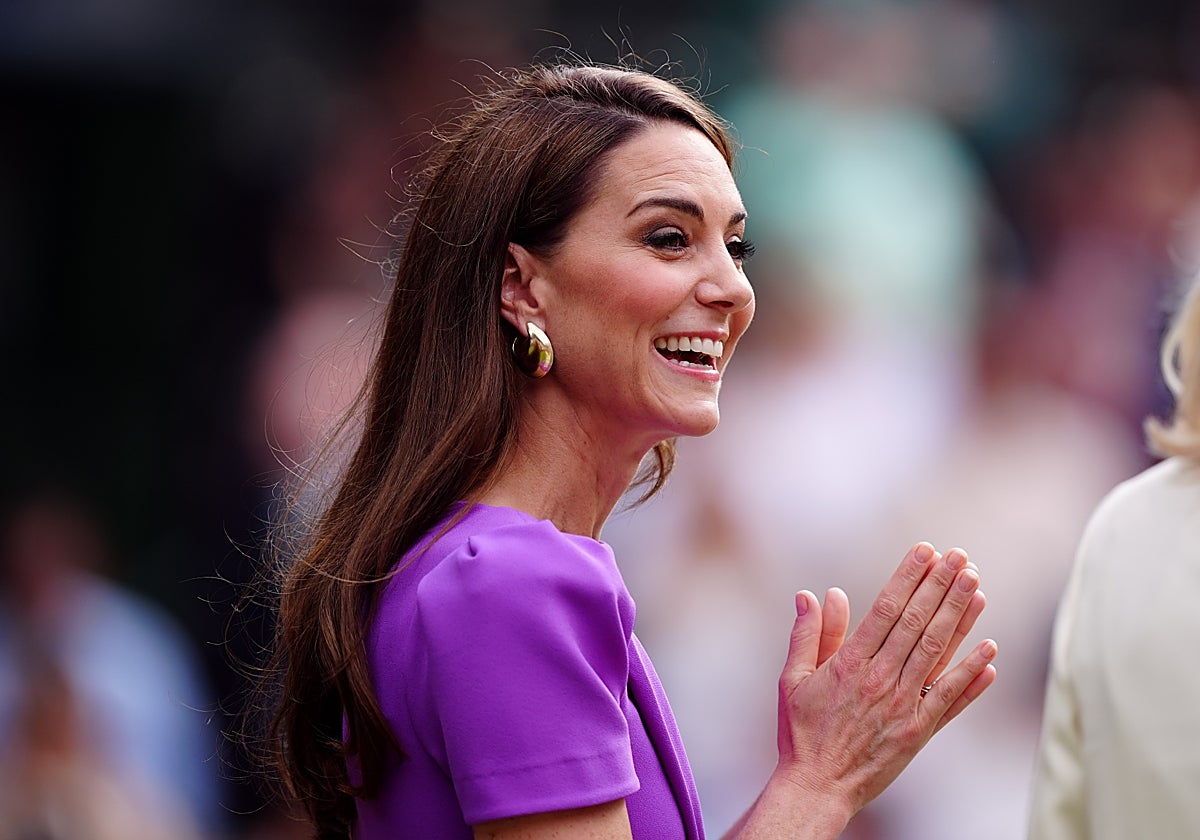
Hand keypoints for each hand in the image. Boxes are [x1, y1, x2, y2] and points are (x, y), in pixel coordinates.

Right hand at [774, 543, 997, 816]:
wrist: (817, 787)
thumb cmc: (801, 732)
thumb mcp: (792, 679)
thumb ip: (808, 635)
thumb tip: (814, 595)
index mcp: (849, 664)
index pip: (885, 609)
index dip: (908, 578)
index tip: (925, 552)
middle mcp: (880, 680)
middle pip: (916, 623)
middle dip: (940, 587)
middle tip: (959, 557)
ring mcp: (903, 705)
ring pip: (937, 651)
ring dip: (960, 617)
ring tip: (976, 585)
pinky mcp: (919, 730)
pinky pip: (950, 697)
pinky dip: (971, 673)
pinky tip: (990, 649)